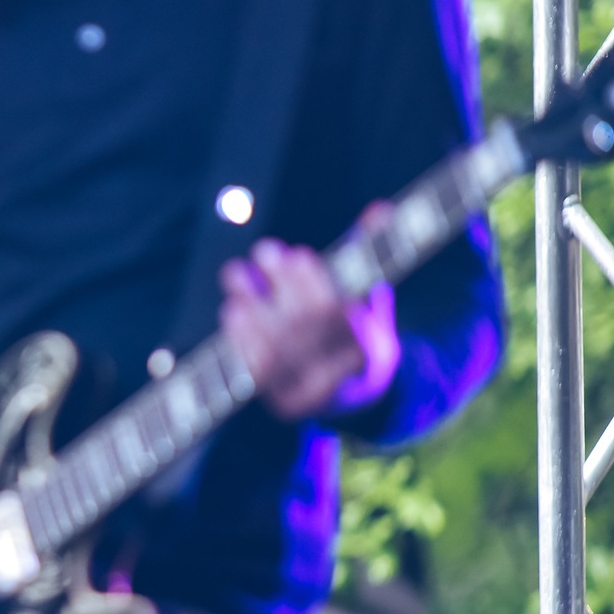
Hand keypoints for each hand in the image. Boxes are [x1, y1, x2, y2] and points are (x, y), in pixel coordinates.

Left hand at [219, 208, 400, 420]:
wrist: (361, 394)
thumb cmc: (359, 329)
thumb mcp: (371, 293)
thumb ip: (371, 255)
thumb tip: (380, 209)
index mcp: (368, 343)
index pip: (337, 311)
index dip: (313, 281)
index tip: (297, 253)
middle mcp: (341, 372)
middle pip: (305, 326)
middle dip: (281, 284)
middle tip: (264, 251)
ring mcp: (312, 392)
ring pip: (276, 349)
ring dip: (252, 307)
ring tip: (236, 274)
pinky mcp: (286, 404)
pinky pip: (258, 374)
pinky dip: (242, 340)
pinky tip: (232, 312)